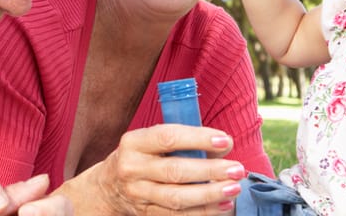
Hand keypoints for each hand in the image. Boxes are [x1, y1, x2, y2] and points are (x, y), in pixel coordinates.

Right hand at [58, 124, 247, 214]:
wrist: (107, 187)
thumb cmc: (141, 157)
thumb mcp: (150, 142)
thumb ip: (182, 141)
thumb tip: (224, 144)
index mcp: (134, 142)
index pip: (168, 137)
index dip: (198, 139)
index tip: (225, 141)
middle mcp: (132, 168)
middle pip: (175, 171)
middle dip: (211, 171)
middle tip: (238, 169)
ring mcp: (137, 194)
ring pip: (177, 198)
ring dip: (210, 194)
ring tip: (234, 188)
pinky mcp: (145, 213)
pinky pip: (177, 215)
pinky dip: (202, 212)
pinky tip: (223, 205)